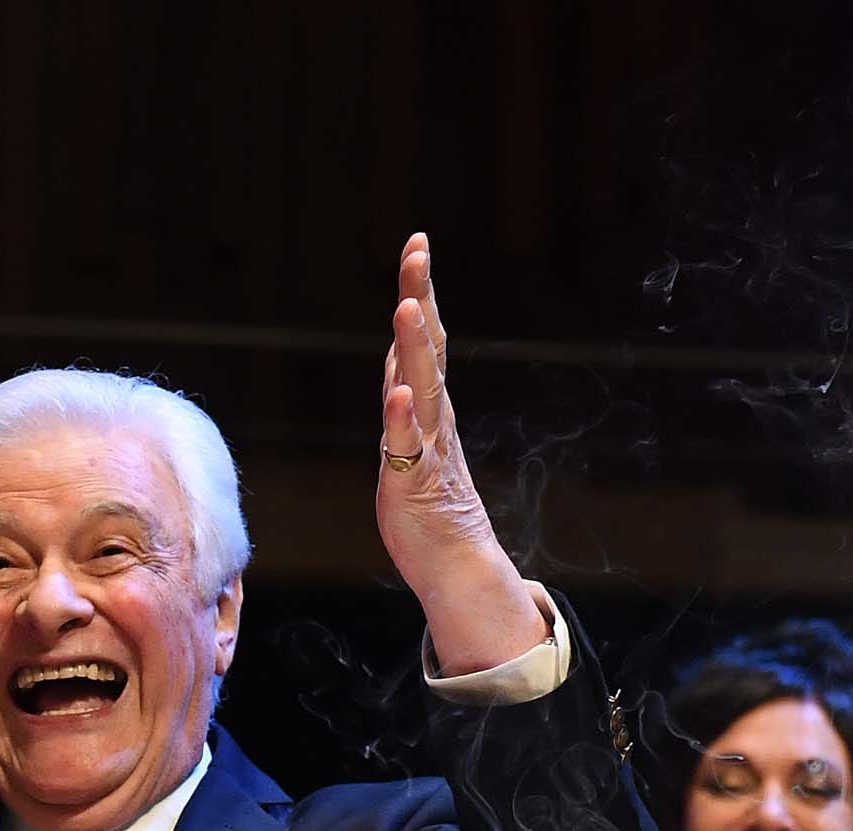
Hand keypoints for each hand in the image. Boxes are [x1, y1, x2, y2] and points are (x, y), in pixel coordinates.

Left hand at [378, 234, 546, 674]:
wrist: (455, 565)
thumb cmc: (429, 508)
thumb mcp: (410, 441)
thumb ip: (406, 399)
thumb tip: (397, 359)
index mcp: (431, 407)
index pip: (424, 339)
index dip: (420, 289)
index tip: (418, 242)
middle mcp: (433, 418)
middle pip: (426, 347)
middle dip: (421, 294)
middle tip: (418, 248)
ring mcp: (426, 448)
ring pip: (420, 387)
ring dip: (415, 347)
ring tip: (410, 306)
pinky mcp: (412, 481)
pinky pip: (408, 445)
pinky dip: (404, 417)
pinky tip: (400, 391)